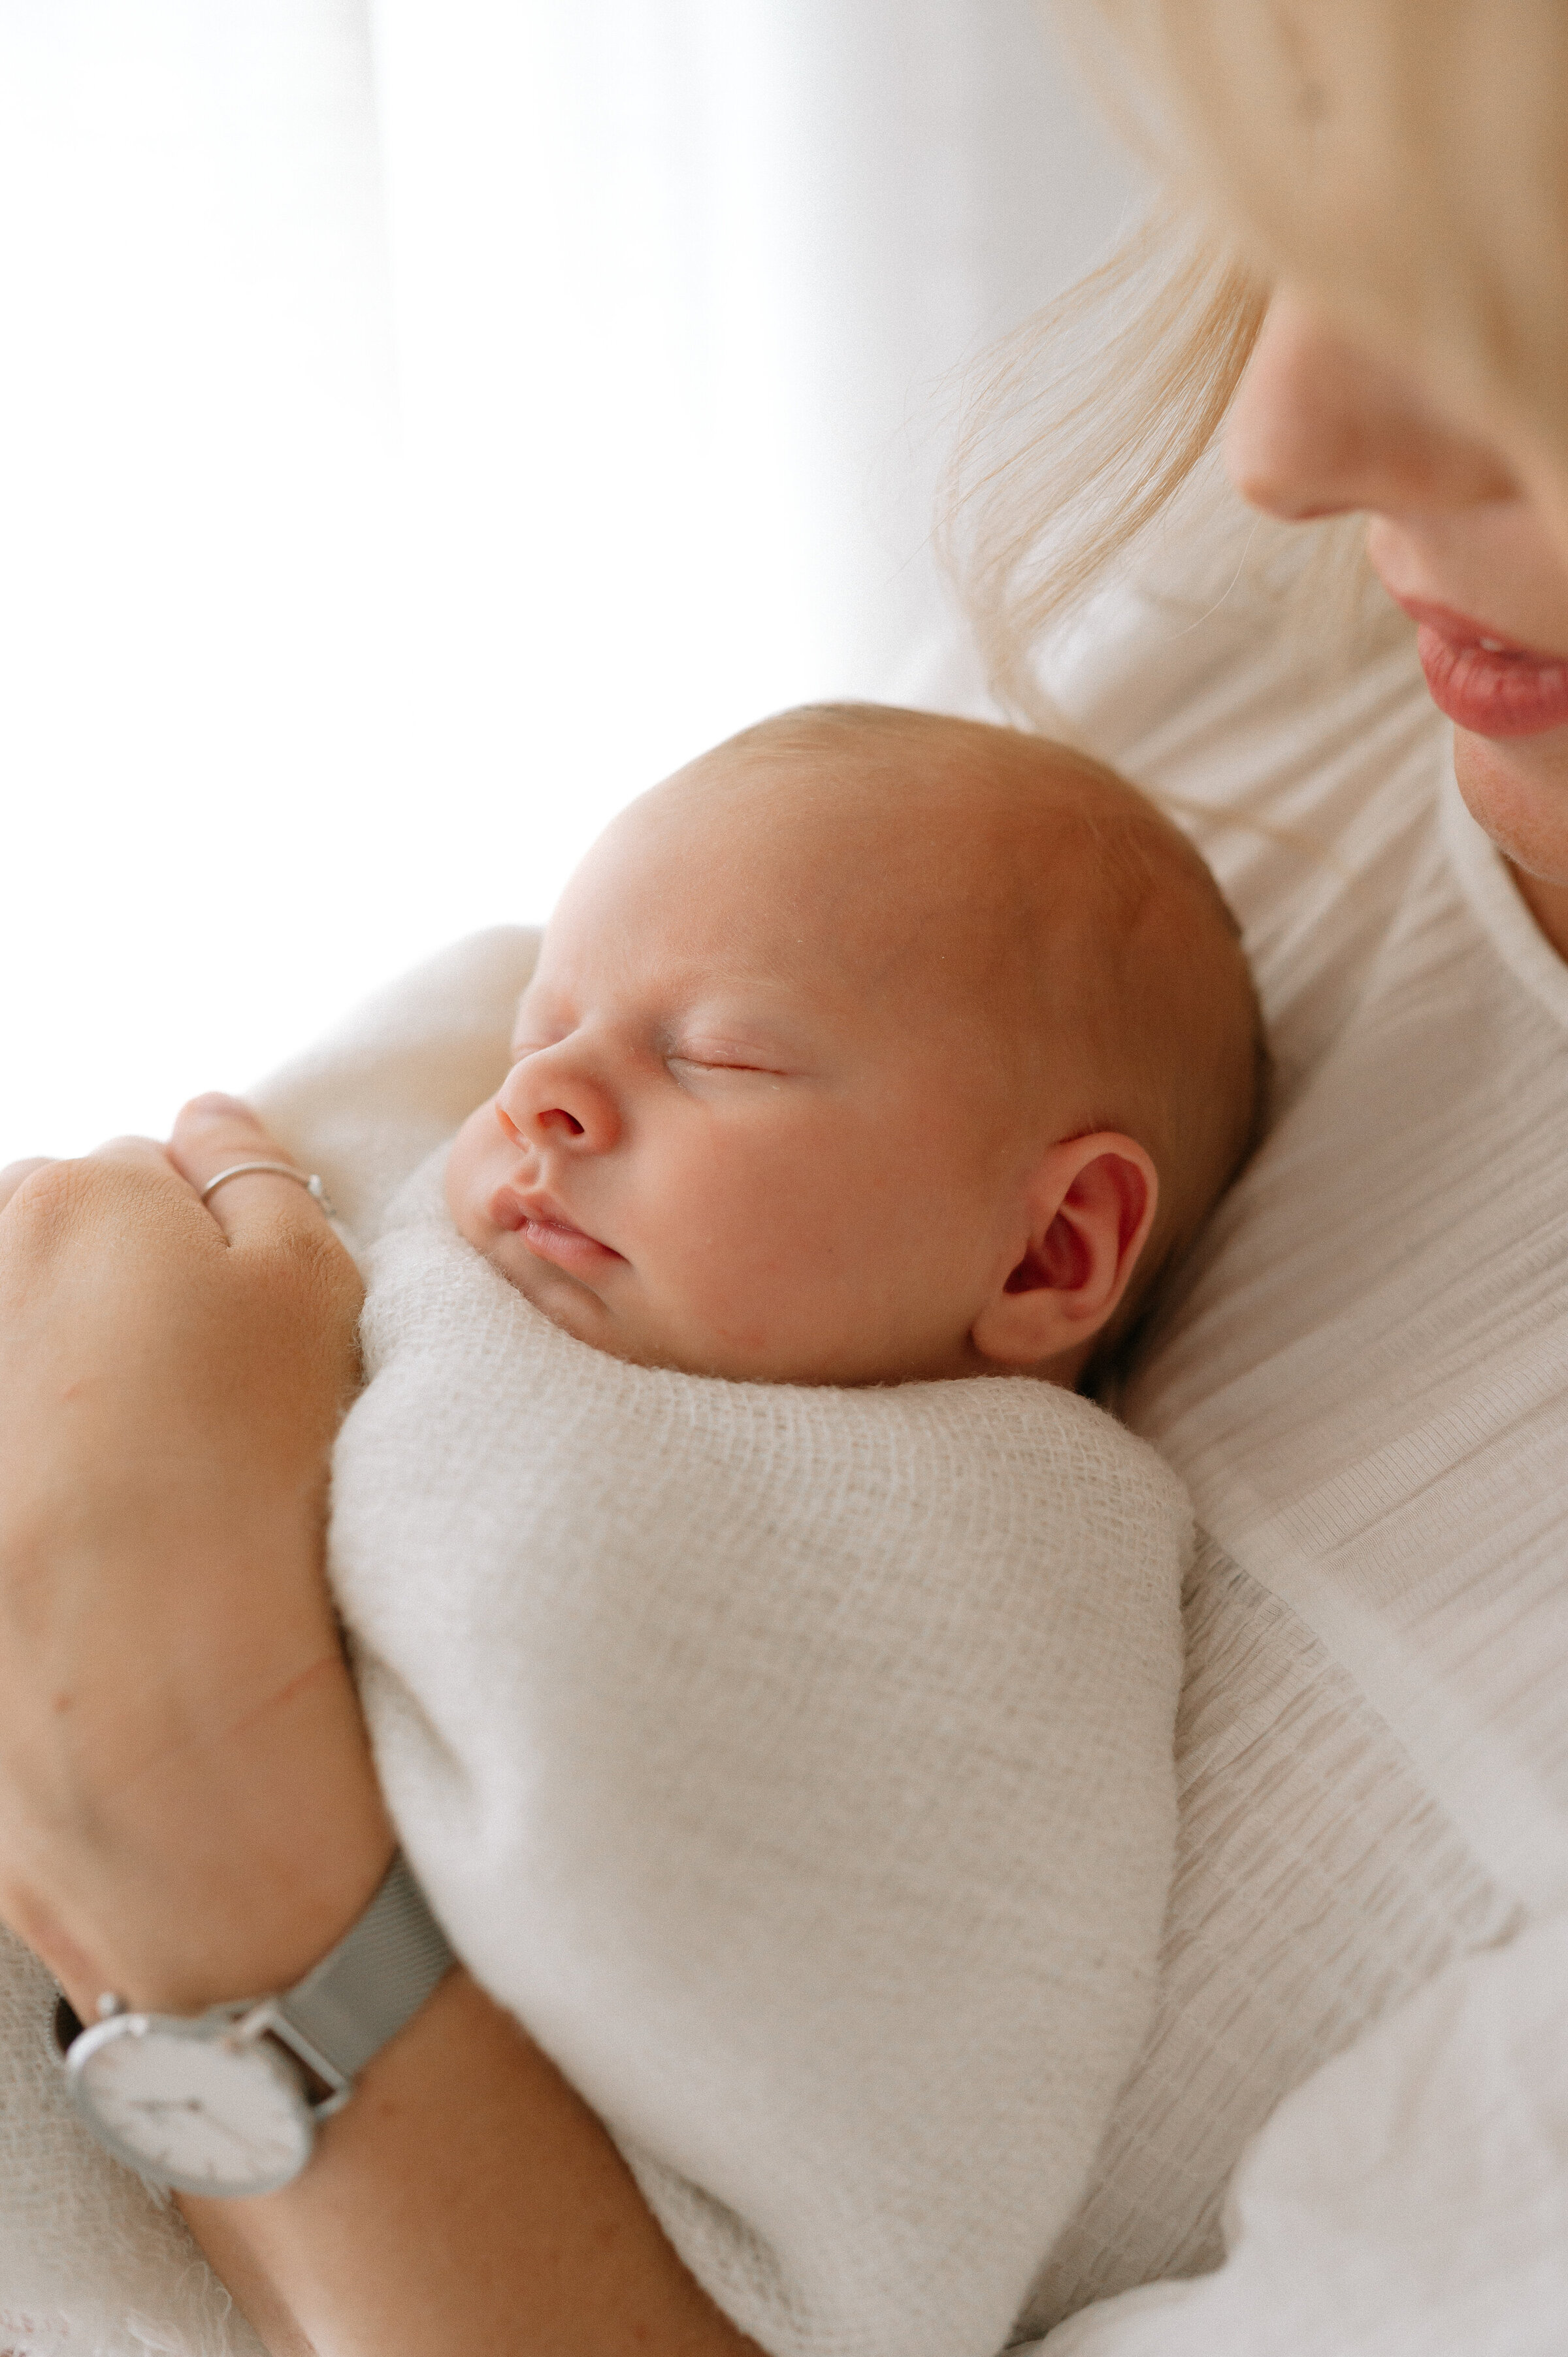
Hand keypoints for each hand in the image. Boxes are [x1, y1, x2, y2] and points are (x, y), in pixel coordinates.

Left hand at [0, 1097, 391, 2016]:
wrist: (137, 1690)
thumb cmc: (245, 1471)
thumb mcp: (310, 1290)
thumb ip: (260, 1178)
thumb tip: (209, 1117)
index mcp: (68, 1198)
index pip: (145, 1179)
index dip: (211, 1255)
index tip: (246, 1344)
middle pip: (59, 1253)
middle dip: (119, 1306)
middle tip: (199, 1418)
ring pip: (23, 1343)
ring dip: (64, 1383)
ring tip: (134, 1488)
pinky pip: (19, 1429)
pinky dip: (38, 1460)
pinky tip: (67, 1530)